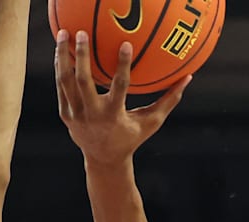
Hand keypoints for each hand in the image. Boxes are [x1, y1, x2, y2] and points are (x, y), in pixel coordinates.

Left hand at [54, 29, 190, 165]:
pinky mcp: (65, 114)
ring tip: (63, 33)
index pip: (119, 87)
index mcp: (113, 115)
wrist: (103, 160)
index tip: (125, 44)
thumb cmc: (132, 137)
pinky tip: (60, 49)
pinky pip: (61, 87)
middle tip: (82, 34)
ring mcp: (76, 115)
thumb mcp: (151, 122)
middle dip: (81, 56)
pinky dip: (60, 67)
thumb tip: (188, 78)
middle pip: (82, 82)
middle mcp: (92, 114)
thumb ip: (168, 100)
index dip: (122, 65)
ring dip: (62, 56)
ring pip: (65, 81)